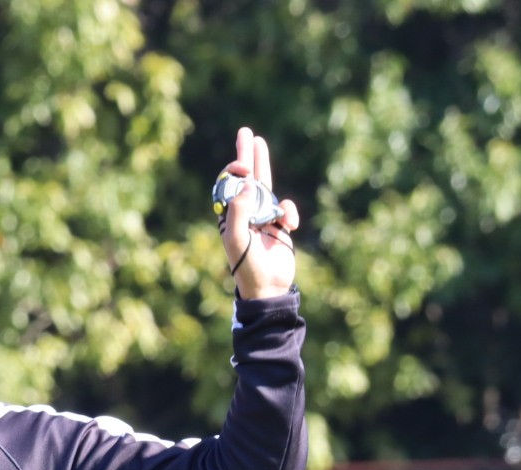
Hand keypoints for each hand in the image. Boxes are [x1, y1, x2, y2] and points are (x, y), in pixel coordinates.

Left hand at [218, 127, 300, 299]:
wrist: (268, 286)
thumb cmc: (246, 265)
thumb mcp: (237, 238)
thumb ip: (240, 211)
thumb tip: (248, 184)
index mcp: (230, 214)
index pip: (230, 185)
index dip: (234, 171)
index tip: (241, 166)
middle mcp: (245, 212)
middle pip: (246, 177)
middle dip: (246, 154)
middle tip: (246, 132)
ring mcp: (263, 217)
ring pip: (265, 184)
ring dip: (262, 163)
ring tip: (259, 141)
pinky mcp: (280, 225)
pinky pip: (286, 208)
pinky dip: (290, 212)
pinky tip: (288, 225)